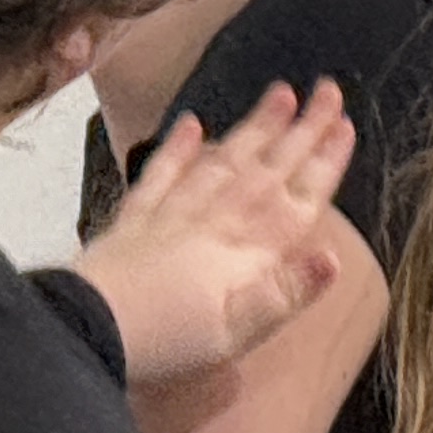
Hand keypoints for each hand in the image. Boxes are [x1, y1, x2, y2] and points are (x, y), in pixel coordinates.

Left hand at [67, 80, 354, 388]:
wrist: (88, 329)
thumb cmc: (166, 342)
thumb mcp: (237, 334)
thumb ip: (285, 293)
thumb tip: (333, 258)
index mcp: (246, 253)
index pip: (296, 201)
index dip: (323, 164)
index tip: (345, 125)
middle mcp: (215, 223)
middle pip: (267, 171)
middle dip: (301, 130)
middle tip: (328, 90)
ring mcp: (173, 217)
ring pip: (223, 163)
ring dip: (254, 129)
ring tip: (280, 94)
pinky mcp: (134, 222)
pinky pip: (161, 175)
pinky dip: (177, 148)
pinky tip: (191, 123)